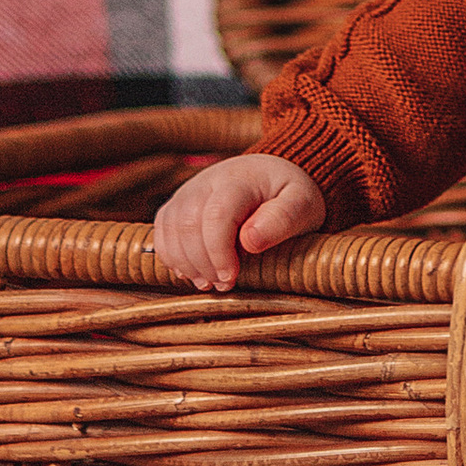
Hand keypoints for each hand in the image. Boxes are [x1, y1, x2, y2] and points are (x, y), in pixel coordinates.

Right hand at [151, 150, 323, 290]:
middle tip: (223, 286)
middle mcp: (208, 181)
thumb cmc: (290, 196)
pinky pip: (162, 229)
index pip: (217, 215)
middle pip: (188, 223)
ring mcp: (190, 191)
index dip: (218, 252)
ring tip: (207, 283)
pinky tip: (191, 272)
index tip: (231, 278)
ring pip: (170, 227)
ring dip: (185, 262)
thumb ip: (282, 219)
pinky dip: (170, 255)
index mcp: (240, 179)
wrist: (272, 178)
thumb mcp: (303, 204)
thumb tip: (250, 242)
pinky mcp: (179, 204)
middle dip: (202, 262)